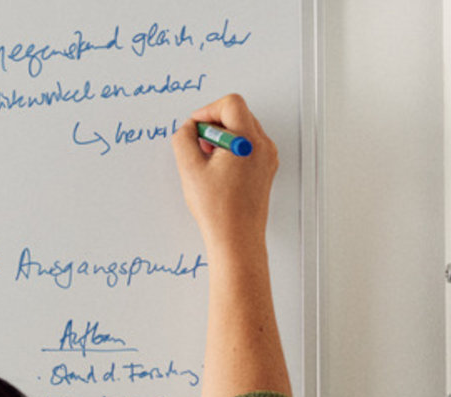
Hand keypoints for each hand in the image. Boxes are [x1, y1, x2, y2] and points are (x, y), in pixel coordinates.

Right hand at [171, 93, 278, 259]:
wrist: (237, 237)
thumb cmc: (218, 210)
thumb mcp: (189, 169)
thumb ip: (183, 139)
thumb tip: (187, 128)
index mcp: (248, 140)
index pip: (231, 103)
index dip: (207, 110)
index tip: (195, 126)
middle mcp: (263, 145)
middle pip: (238, 113)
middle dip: (214, 124)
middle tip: (198, 145)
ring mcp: (267, 157)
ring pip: (243, 129)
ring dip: (222, 137)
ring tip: (207, 159)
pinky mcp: (265, 169)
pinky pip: (249, 146)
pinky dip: (232, 149)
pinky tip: (217, 170)